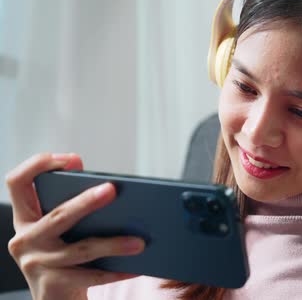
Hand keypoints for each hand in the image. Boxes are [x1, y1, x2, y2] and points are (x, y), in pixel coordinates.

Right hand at [5, 153, 144, 299]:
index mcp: (25, 217)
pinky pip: (90, 277)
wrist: (55, 298)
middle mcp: (24, 239)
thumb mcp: (64, 228)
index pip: (18, 182)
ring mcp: (35, 264)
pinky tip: (137, 265)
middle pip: (57, 216)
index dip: (38, 165)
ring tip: (140, 241)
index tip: (71, 159)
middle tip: (112, 190)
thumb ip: (75, 205)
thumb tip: (111, 188)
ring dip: (113, 244)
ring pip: (81, 250)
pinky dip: (117, 271)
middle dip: (85, 202)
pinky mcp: (51, 285)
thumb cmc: (67, 254)